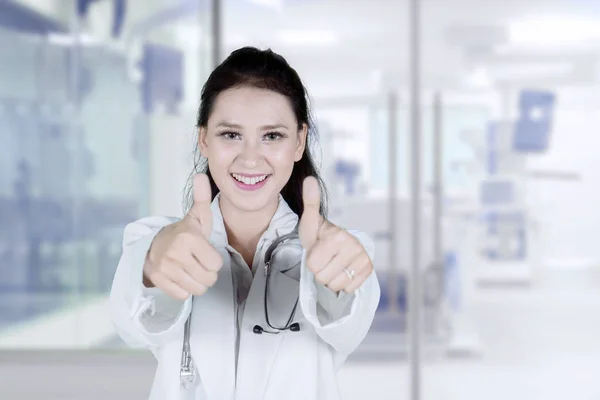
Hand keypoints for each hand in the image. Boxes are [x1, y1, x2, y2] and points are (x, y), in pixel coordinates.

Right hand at [143, 173, 223, 299]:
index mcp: (189, 238)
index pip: (216, 264)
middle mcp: (176, 254)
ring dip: (197, 283)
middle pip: (208, 279)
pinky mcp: (158, 280)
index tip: (205, 253)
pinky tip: (180, 277)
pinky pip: (182, 295)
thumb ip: (202, 198)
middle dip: (207, 274)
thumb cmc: (183, 233)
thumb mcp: (196, 216)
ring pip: (197, 289)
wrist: (152, 245)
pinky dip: (184, 289)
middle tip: (199, 263)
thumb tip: (201, 175)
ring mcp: (165, 268)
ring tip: (191, 270)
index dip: (213, 260)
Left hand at [298, 177, 372, 293]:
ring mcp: (363, 258)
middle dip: (320, 271)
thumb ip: (310, 202)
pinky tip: (342, 270)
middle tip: (324, 259)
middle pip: (323, 277)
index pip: (313, 266)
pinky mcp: (368, 269)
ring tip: (332, 265)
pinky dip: (343, 283)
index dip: (310, 261)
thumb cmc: (319, 234)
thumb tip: (309, 179)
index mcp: (337, 236)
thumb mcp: (309, 221)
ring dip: (330, 279)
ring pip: (335, 285)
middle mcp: (353, 246)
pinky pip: (348, 288)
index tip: (316, 251)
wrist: (336, 244)